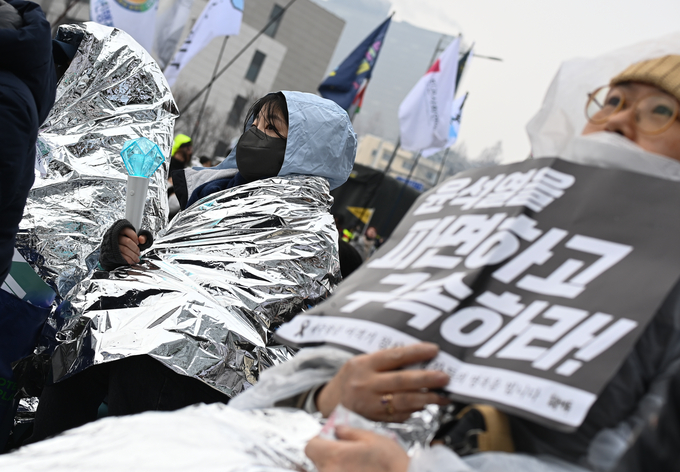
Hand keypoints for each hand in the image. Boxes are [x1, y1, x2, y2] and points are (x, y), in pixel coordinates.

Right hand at [118, 227, 146, 264]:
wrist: (117, 249)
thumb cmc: (129, 242)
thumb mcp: (136, 237)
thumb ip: (142, 237)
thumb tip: (142, 239)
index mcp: (122, 230)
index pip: (127, 231)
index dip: (134, 237)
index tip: (138, 242)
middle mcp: (117, 237)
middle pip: (127, 241)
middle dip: (135, 248)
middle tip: (139, 252)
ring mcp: (115, 245)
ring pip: (125, 249)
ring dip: (133, 255)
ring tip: (137, 258)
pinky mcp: (114, 252)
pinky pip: (122, 256)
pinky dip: (129, 259)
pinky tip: (132, 260)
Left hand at [305, 426, 408, 471]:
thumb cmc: (391, 463)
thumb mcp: (373, 438)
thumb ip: (350, 432)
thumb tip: (337, 429)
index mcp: (334, 455)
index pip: (310, 446)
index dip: (319, 441)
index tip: (330, 440)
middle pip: (318, 461)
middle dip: (329, 455)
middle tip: (348, 454)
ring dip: (336, 467)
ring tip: (356, 466)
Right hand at [315, 343, 449, 421]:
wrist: (330, 403)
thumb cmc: (352, 378)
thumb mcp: (361, 362)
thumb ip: (385, 361)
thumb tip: (420, 359)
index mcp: (363, 365)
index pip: (393, 356)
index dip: (416, 353)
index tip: (434, 350)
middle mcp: (365, 385)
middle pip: (401, 381)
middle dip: (426, 379)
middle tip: (445, 377)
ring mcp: (369, 405)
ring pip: (403, 402)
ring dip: (426, 398)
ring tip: (443, 395)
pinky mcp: (374, 420)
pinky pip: (399, 416)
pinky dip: (415, 410)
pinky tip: (426, 405)